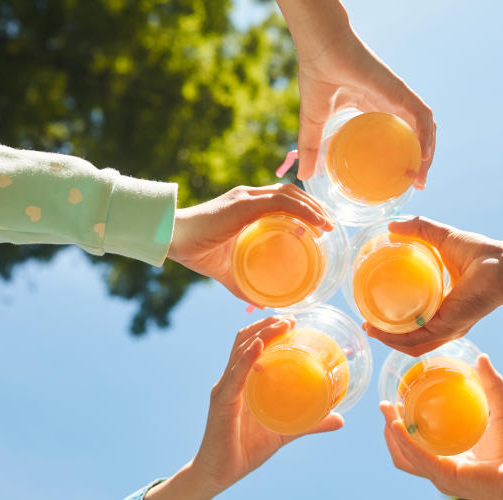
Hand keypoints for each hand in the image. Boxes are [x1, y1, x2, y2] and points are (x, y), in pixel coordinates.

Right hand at [167, 184, 331, 302]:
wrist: (173, 240)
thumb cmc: (196, 253)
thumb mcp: (227, 271)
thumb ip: (244, 285)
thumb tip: (262, 303)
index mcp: (246, 206)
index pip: (283, 199)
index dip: (304, 208)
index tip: (319, 226)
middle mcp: (249, 196)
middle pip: (291, 193)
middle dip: (314, 207)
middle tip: (329, 227)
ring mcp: (247, 197)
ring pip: (290, 195)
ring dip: (313, 209)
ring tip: (327, 226)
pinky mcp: (244, 203)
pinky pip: (281, 202)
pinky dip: (302, 211)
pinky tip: (315, 225)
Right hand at [192, 315, 343, 492]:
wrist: (219, 474)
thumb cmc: (247, 449)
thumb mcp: (285, 432)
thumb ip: (310, 423)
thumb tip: (341, 418)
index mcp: (243, 382)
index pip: (252, 345)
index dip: (268, 329)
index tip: (292, 320)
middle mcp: (231, 380)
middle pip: (245, 340)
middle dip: (266, 325)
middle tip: (291, 318)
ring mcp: (224, 389)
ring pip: (240, 351)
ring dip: (261, 334)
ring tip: (281, 324)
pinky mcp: (222, 402)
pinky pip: (235, 376)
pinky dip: (247, 358)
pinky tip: (259, 347)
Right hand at [294, 27, 434, 186]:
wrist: (321, 49)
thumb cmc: (317, 77)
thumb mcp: (313, 122)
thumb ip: (310, 148)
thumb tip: (304, 175)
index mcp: (374, 109)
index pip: (397, 136)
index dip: (402, 157)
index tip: (400, 180)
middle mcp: (390, 104)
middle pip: (415, 135)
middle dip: (420, 161)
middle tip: (414, 184)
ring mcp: (397, 97)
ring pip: (424, 128)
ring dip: (427, 153)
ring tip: (420, 177)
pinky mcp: (401, 91)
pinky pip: (422, 116)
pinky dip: (427, 136)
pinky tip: (424, 156)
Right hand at [365, 217, 502, 355]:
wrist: (501, 265)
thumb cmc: (480, 253)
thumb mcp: (442, 238)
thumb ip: (419, 228)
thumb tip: (391, 225)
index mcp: (445, 307)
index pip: (417, 321)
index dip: (395, 319)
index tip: (374, 310)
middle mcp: (445, 323)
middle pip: (411, 338)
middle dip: (387, 335)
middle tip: (367, 323)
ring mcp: (446, 328)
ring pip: (411, 344)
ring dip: (387, 340)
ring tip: (369, 328)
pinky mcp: (446, 328)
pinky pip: (416, 340)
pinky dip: (395, 338)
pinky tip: (379, 329)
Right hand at [381, 354, 502, 499]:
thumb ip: (493, 386)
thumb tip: (482, 358)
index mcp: (450, 458)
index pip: (416, 445)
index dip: (401, 425)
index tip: (394, 400)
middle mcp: (441, 471)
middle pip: (403, 453)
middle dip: (389, 430)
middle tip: (384, 404)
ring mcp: (443, 477)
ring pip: (405, 457)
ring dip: (392, 433)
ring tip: (386, 409)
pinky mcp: (448, 478)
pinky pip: (420, 458)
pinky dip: (405, 441)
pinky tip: (396, 424)